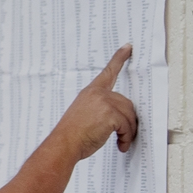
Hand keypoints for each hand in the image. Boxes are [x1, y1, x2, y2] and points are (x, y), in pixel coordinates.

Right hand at [52, 44, 137, 159]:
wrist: (64, 144)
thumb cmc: (71, 135)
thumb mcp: (84, 116)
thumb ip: (99, 110)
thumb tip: (117, 118)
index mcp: (90, 92)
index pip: (108, 72)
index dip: (119, 59)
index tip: (128, 48)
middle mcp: (98, 94)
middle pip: (126, 103)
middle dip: (128, 120)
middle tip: (124, 134)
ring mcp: (104, 102)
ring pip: (129, 115)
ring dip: (128, 131)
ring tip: (122, 142)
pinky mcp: (111, 113)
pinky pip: (127, 126)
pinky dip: (126, 137)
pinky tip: (121, 144)